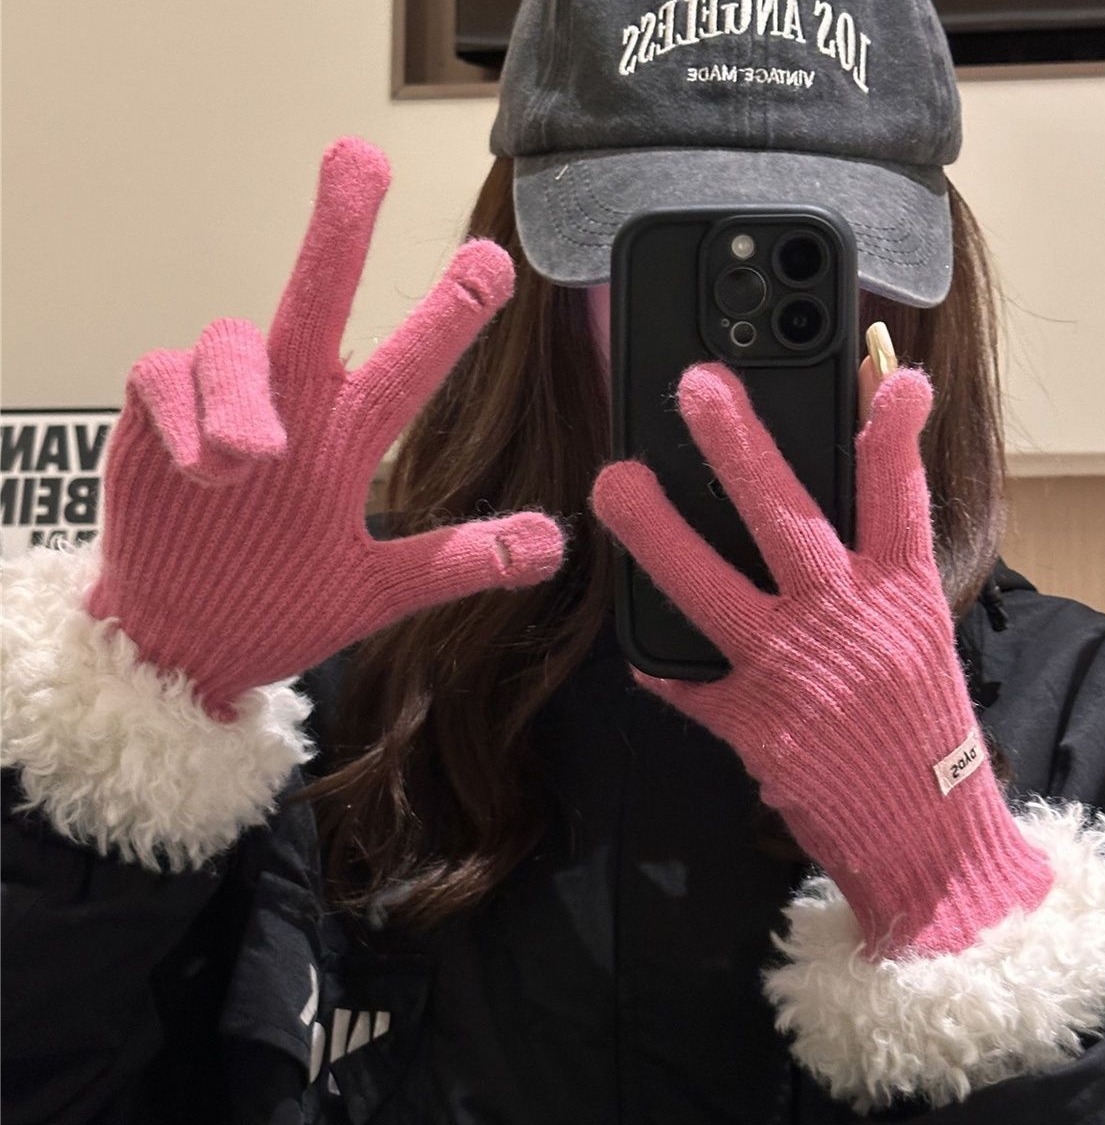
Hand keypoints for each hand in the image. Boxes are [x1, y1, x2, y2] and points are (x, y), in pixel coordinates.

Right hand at [87, 138, 563, 717]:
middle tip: (362, 158)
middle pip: (317, 299)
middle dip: (339, 230)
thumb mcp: (376, 590)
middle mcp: (293, 403)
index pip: (406, 364)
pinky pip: (163, 375)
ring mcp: (222, 403)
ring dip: (244, 394)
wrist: (186, 637)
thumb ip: (456, 561)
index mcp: (349, 437)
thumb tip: (550, 543)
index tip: (492, 263)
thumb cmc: (277, 601)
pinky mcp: (158, 412)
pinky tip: (200, 466)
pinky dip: (184, 413)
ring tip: (253, 460)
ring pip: (235, 340)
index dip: (448, 314)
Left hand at [592, 358, 1051, 956]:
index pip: (896, 498)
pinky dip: (659, 659)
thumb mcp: (918, 636)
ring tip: (614, 485)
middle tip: (697, 389)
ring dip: (656, 534)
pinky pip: (686, 680)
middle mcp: (844, 623)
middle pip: (786, 519)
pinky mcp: (752, 724)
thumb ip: (877, 568)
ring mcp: (792, 672)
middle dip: (739, 447)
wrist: (924, 834)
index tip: (894, 376)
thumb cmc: (921, 730)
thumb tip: (836, 498)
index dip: (892, 433)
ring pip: (711, 588)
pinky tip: (637, 646)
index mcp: (899, 596)